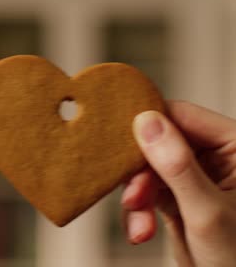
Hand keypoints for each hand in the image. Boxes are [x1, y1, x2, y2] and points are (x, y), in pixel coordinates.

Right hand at [122, 101, 235, 265]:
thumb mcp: (207, 212)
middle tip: (133, 197)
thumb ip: (177, 166)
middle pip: (158, 142)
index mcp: (235, 147)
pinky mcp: (177, 196)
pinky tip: (141, 230)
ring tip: (141, 228)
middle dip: (141, 175)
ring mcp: (194, 176)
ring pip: (147, 168)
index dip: (150, 126)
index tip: (122, 143)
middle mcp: (215, 156)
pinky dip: (138, 211)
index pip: (183, 116)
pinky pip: (145, 190)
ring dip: (137, 199)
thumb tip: (147, 123)